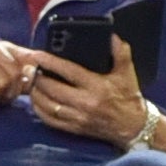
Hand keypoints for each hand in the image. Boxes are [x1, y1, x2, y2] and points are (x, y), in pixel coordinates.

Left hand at [30, 38, 147, 145]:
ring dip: (36, 94)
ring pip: (48, 105)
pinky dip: (40, 110)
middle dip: (38, 78)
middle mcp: (86, 103)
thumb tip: (113, 37)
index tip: (37, 55)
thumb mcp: (127, 74)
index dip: (50, 62)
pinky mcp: (76, 128)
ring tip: (32, 83)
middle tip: (32, 69)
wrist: (134, 127)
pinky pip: (51, 121)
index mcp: (97, 86)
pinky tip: (37, 101)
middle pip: (53, 89)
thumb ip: (121, 54)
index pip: (68, 71)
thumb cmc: (128, 98)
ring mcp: (79, 117)